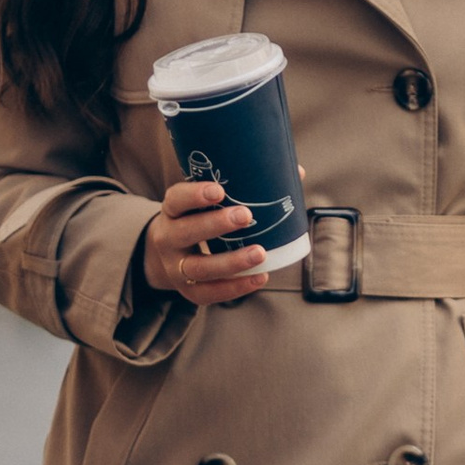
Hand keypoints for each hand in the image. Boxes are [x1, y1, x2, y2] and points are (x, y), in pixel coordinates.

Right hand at [142, 174, 272, 306]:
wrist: (169, 257)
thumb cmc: (200, 220)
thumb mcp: (206, 203)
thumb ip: (243, 186)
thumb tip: (297, 171)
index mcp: (172, 211)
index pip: (175, 199)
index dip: (194, 195)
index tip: (219, 191)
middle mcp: (167, 239)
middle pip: (185, 232)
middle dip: (215, 225)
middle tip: (245, 216)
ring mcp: (175, 267)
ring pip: (199, 268)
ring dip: (231, 262)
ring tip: (260, 253)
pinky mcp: (189, 291)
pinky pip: (210, 293)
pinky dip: (236, 288)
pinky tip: (260, 277)